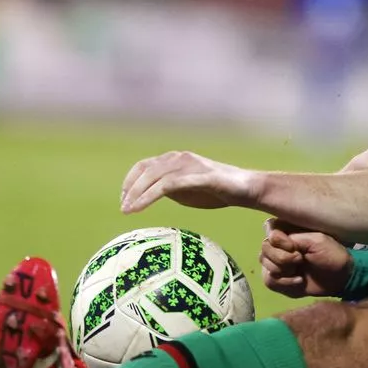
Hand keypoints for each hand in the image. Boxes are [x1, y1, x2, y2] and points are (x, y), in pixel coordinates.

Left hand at [120, 151, 258, 213]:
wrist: (245, 188)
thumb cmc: (216, 190)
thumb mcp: (186, 189)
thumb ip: (168, 188)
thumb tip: (147, 197)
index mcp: (174, 160)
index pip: (143, 166)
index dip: (129, 182)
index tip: (123, 201)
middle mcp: (179, 158)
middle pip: (145, 171)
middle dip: (130, 190)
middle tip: (123, 209)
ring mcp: (189, 165)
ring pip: (154, 177)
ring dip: (137, 194)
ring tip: (128, 210)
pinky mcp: (199, 176)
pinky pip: (168, 185)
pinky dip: (150, 196)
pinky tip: (141, 206)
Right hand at [259, 219, 352, 297]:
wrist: (340, 278)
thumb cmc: (331, 254)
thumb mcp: (317, 240)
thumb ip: (294, 237)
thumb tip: (273, 239)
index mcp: (288, 232)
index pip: (270, 231)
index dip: (280, 242)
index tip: (295, 248)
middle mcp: (278, 246)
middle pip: (264, 249)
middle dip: (283, 259)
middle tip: (300, 261)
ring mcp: (276, 263)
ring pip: (265, 265)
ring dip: (284, 271)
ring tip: (300, 272)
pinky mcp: (278, 279)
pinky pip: (269, 281)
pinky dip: (284, 283)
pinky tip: (299, 281)